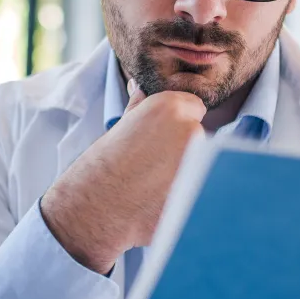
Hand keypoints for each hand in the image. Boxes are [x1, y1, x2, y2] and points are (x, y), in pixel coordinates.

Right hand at [41, 81, 205, 273]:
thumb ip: (140, 106)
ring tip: (157, 183)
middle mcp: (190, 129)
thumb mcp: (121, 126)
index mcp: (171, 107)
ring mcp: (200, 162)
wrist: (95, 208)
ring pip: (204, 162)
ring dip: (189, 171)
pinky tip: (164, 198)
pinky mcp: (203, 192)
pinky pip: (204, 188)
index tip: (163, 140)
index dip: (180, 123)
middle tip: (157, 164)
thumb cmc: (103, 167)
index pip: (195, 108)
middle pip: (201, 135)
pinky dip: (190, 193)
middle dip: (186, 148)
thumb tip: (140, 89)